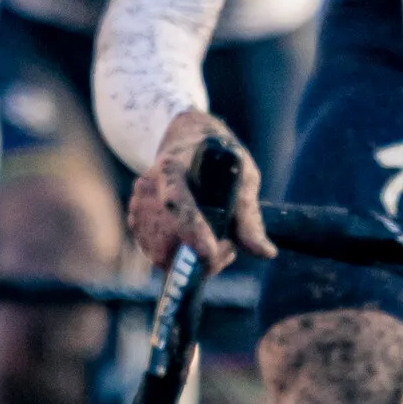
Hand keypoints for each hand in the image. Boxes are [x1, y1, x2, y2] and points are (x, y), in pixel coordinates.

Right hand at [127, 110, 274, 273]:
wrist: (188, 143)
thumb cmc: (220, 160)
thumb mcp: (242, 177)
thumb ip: (249, 215)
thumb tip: (266, 253)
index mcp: (173, 168)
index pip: (177, 202)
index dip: (192, 230)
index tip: (209, 252)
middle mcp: (149, 186)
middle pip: (169, 240)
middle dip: (202, 256)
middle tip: (228, 247)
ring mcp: (139, 205)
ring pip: (162, 254)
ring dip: (192, 260)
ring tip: (213, 240)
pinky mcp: (136, 221)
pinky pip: (156, 255)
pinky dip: (179, 259)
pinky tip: (196, 240)